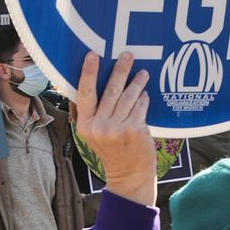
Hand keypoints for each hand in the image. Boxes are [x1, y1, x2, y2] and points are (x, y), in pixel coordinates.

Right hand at [74, 52, 156, 206]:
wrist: (129, 175)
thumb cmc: (112, 152)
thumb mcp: (95, 135)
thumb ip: (95, 113)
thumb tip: (101, 84)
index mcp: (85, 125)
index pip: (84, 93)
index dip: (88, 72)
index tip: (92, 55)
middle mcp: (99, 126)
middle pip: (109, 90)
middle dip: (119, 70)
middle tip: (127, 54)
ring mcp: (117, 128)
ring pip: (127, 96)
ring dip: (136, 82)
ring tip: (143, 73)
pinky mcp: (134, 129)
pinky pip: (140, 106)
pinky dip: (143, 99)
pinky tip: (145, 94)